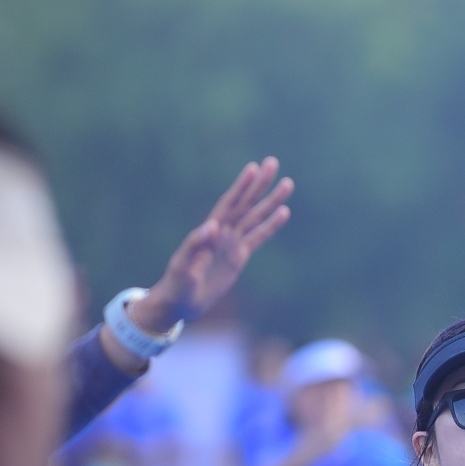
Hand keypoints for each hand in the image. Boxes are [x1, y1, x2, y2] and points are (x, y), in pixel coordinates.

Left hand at [132, 158, 293, 332]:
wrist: (181, 302)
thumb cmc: (177, 285)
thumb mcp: (183, 266)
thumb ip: (196, 245)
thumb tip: (213, 225)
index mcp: (209, 231)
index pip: (229, 204)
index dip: (240, 187)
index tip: (252, 168)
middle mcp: (222, 232)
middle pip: (245, 204)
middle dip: (259, 184)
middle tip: (272, 163)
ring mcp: (232, 243)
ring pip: (255, 217)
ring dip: (271, 201)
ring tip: (287, 184)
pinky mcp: (239, 257)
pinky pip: (258, 237)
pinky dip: (271, 225)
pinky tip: (283, 213)